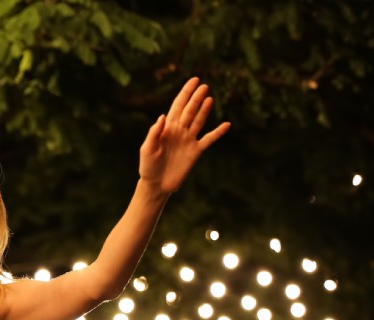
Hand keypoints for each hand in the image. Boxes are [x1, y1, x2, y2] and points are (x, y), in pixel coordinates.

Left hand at [139, 77, 230, 194]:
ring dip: (204, 110)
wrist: (156, 185)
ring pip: (199, 121)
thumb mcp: (147, 149)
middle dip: (196, 97)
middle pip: (190, 110)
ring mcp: (188, 140)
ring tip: (209, 98)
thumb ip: (154, 133)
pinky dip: (218, 132)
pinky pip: (209, 139)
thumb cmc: (148, 167)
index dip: (185, 93)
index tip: (194, 80)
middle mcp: (179, 131)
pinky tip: (226, 125)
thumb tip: (163, 117)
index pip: (178, 106)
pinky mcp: (195, 152)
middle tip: (204, 85)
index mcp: (167, 128)